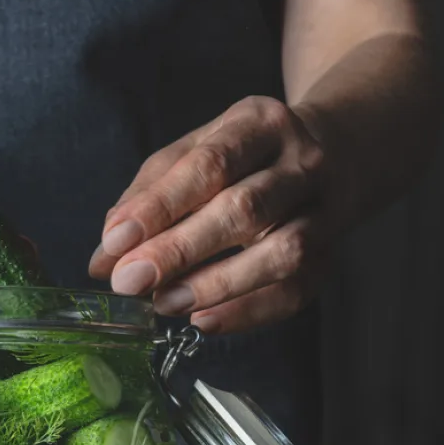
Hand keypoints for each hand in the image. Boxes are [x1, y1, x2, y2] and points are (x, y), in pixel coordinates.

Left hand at [88, 96, 334, 334]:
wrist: (340, 151)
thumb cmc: (246, 157)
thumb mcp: (196, 152)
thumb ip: (147, 198)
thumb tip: (104, 258)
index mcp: (259, 124)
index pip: (208, 164)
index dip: (160, 206)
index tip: (116, 242)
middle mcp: (302, 163)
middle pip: (244, 209)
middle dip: (180, 249)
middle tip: (129, 282)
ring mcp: (326, 211)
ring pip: (281, 253)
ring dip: (217, 285)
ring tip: (164, 303)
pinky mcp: (332, 256)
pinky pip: (295, 292)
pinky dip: (247, 312)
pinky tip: (204, 320)